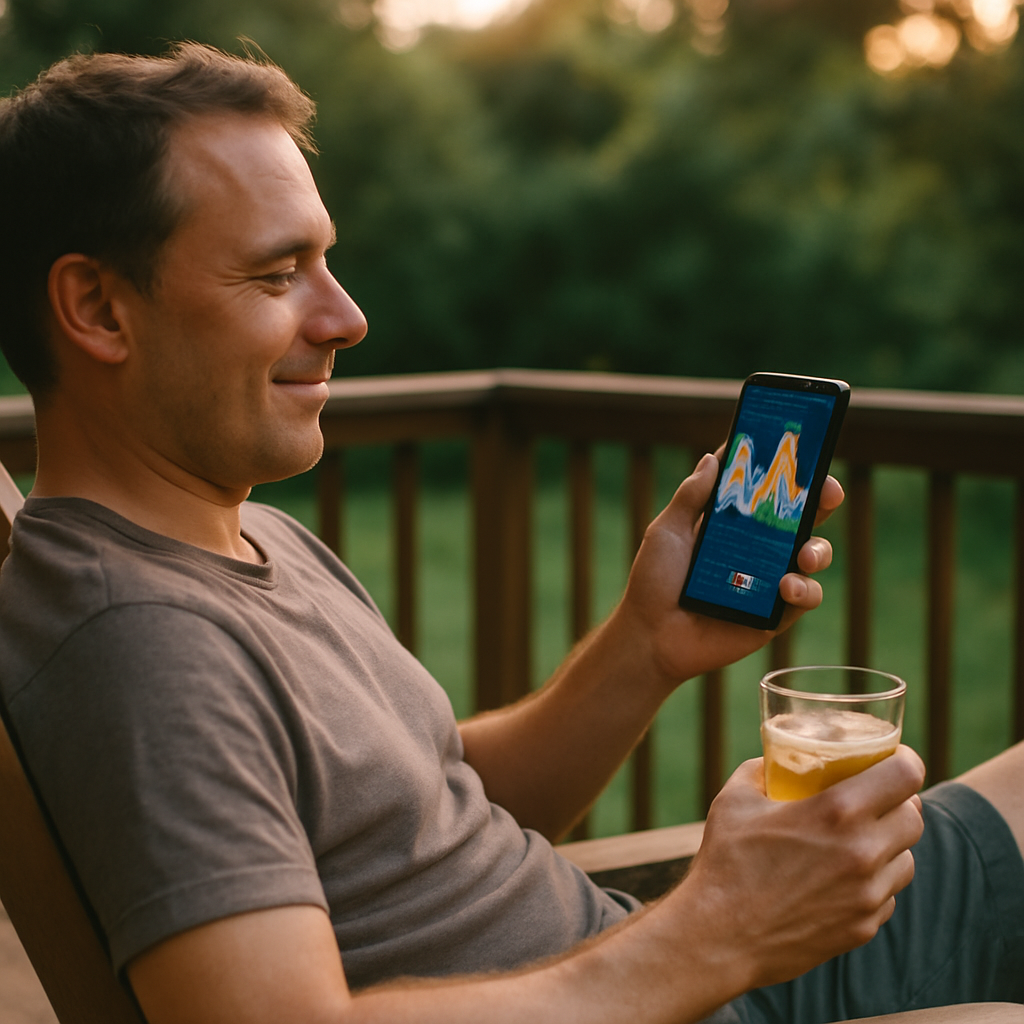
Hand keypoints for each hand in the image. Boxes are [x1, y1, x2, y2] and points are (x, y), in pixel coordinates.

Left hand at [613, 452, 843, 686]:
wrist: (651, 636)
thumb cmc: (653, 581)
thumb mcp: (667, 531)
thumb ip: (691, 496)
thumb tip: (714, 456)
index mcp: (734, 523)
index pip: (768, 488)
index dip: (787, 468)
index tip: (801, 447)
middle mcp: (758, 547)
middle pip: (803, 516)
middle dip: (823, 498)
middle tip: (827, 491)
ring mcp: (770, 579)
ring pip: (814, 553)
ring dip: (818, 549)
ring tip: (804, 555)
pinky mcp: (776, 614)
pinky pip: (806, 596)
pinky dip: (804, 589)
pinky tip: (786, 587)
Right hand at [674, 745, 925, 991]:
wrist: (720, 936)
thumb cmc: (725, 861)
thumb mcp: (735, 799)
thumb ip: (760, 771)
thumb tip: (771, 762)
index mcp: (837, 811)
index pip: (905, 774)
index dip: (905, 759)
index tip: (893, 757)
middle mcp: (863, 852)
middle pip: (914, 817)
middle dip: (899, 802)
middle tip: (875, 797)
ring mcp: (868, 895)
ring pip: (906, 859)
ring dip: (889, 844)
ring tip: (858, 840)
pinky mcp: (863, 927)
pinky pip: (886, 895)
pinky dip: (873, 882)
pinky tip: (842, 877)